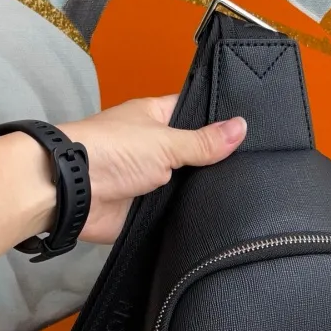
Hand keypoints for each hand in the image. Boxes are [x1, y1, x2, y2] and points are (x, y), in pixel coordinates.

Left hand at [60, 96, 246, 243]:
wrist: (74, 192)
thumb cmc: (110, 151)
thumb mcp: (166, 142)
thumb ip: (204, 142)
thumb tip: (242, 126)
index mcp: (155, 118)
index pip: (194, 113)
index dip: (219, 119)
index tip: (253, 127)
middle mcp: (153, 147)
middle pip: (193, 153)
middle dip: (216, 161)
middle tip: (256, 166)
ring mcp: (149, 180)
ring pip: (186, 186)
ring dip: (202, 191)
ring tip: (244, 192)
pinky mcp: (145, 210)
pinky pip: (174, 213)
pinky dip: (189, 216)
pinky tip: (217, 217)